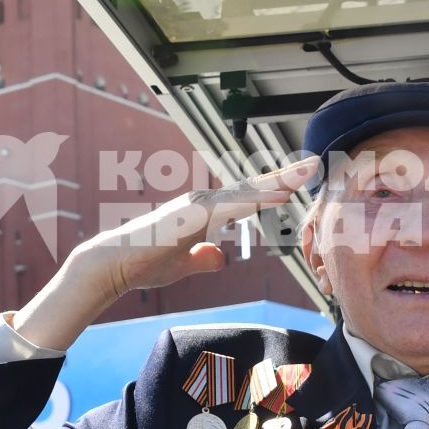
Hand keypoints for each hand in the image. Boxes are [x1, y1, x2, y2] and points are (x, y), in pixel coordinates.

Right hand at [12, 157, 318, 350]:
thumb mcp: (183, 263)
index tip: (300, 180)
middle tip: (314, 164)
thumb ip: (204, 258)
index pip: (246, 198)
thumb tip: (221, 258)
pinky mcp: (192, 217)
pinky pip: (231, 207)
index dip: (274, 188)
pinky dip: (256, 200)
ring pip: (245, 192)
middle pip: (251, 188)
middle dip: (283, 177)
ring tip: (305, 172)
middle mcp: (203, 202)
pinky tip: (278, 195)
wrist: (114, 264)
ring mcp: (197, 206)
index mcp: (203, 211)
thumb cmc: (144, 262)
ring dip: (276, 183)